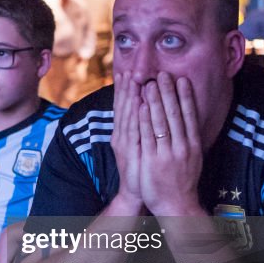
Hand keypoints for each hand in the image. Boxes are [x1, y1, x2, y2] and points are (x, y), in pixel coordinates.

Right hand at [110, 71, 143, 211]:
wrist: (134, 192)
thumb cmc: (139, 168)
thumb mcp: (137, 146)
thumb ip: (138, 128)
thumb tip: (142, 110)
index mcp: (122, 133)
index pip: (122, 107)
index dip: (122, 90)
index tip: (125, 72)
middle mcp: (121, 136)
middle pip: (123, 108)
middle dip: (126, 89)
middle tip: (128, 70)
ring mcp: (126, 144)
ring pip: (128, 116)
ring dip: (131, 97)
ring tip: (134, 80)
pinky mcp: (133, 152)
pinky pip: (136, 131)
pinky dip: (137, 117)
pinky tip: (140, 105)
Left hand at [138, 73, 202, 215]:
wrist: (176, 205)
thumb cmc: (182, 181)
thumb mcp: (192, 158)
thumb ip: (189, 140)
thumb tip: (189, 121)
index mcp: (193, 145)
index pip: (189, 116)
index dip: (185, 96)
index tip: (181, 79)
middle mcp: (182, 147)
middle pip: (175, 114)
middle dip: (169, 92)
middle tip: (163, 73)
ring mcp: (168, 154)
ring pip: (161, 122)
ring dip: (155, 100)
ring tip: (150, 82)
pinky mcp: (153, 160)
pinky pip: (148, 136)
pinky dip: (145, 119)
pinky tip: (142, 105)